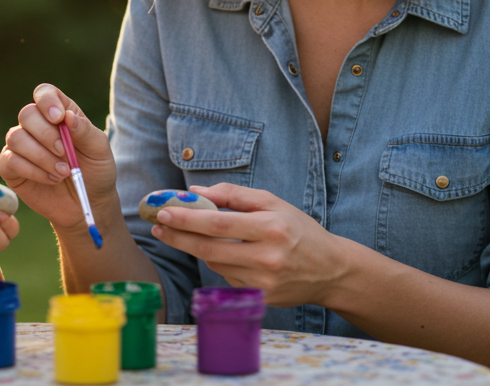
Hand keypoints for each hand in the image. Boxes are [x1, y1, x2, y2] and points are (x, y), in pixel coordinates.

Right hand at [0, 84, 118, 231]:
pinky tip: (50, 180)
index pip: (44, 93)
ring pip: (15, 137)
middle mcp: (37, 126)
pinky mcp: (11, 167)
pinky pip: (10, 161)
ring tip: (62, 172)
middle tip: (65, 154)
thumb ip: (85, 130)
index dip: (47, 101)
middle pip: (27, 114)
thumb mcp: (99, 149)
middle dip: (46, 135)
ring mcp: (21, 146)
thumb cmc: (95, 172)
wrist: (87, 204)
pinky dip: (32, 171)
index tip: (59, 118)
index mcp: (59, 114)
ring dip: (41, 156)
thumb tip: (67, 117)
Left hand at [152, 183, 347, 307]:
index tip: (164, 212)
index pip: (218, 224)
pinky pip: (227, 278)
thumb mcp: (273, 203)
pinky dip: (218, 263)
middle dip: (178, 236)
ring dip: (196, 248)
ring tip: (184, 234)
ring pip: (215, 264)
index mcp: (270, 228)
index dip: (187, 219)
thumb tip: (197, 191)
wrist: (331, 270)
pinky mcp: (260, 299)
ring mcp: (263, 283)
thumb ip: (234, 195)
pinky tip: (221, 252)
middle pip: (208, 249)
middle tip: (158, 226)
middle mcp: (267, 258)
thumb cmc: (299, 230)